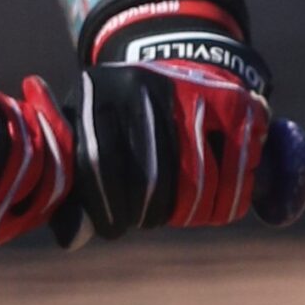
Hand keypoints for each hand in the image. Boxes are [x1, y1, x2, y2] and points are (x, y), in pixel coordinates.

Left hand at [74, 1, 272, 236]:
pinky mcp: (234, 103)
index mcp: (95, 89)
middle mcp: (142, 82)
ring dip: (188, 213)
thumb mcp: (81, 143)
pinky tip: (214, 208)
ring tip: (178, 215)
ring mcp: (191, 89)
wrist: (173, 64)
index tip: (113, 229)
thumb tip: (69, 239)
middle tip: (148, 219)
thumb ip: (71, 193)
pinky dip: (228, 201)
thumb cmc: (117, 123)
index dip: (107, 210)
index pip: (97, 165)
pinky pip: (236, 172)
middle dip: (148, 214)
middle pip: (149, 179)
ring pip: (195, 181)